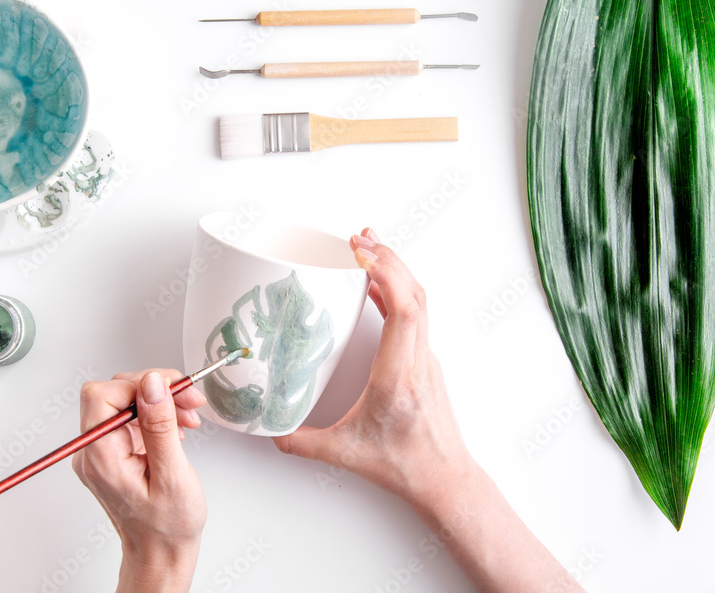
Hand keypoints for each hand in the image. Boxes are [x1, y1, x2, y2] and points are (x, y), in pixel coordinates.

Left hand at [73, 369, 206, 592]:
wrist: (161, 553)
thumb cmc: (167, 526)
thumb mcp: (172, 474)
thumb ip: (160, 426)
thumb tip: (152, 384)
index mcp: (101, 457)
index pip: (101, 395)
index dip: (138, 385)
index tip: (170, 389)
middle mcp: (93, 452)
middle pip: (114, 394)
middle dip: (155, 390)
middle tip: (189, 400)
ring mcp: (102, 452)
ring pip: (125, 403)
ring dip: (160, 402)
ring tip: (189, 416)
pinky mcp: (114, 452)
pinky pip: (130, 418)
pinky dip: (156, 416)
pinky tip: (177, 428)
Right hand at [273, 228, 471, 509]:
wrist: (444, 478)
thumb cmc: (403, 465)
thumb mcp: (344, 454)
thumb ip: (302, 442)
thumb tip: (270, 429)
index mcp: (397, 377)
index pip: (405, 312)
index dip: (387, 275)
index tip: (362, 254)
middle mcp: (416, 361)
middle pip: (414, 294)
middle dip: (388, 258)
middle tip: (358, 236)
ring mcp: (425, 358)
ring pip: (419, 300)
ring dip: (395, 269)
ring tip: (367, 246)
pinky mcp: (425, 361)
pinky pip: (416, 313)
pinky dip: (397, 289)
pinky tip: (377, 282)